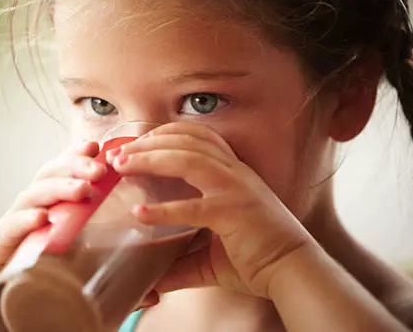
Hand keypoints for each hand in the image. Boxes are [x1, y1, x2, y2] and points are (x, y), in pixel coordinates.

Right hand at [0, 141, 107, 331]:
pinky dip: (26, 220)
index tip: (102, 147)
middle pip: (50, 174)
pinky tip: (43, 218)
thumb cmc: (36, 283)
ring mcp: (13, 227)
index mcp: (49, 208)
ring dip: (58, 188)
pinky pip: (11, 228)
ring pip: (33, 195)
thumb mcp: (77, 276)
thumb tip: (155, 293)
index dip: (79, 155)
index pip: (62, 171)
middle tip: (101, 169)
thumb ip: (116, 282)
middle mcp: (30, 210)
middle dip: (75, 166)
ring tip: (82, 190)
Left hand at [108, 122, 314, 299]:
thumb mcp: (213, 253)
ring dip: (150, 159)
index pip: (198, 137)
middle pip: (187, 140)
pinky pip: (193, 207)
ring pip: (188, 159)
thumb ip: (182, 260)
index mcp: (234, 174)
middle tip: (118, 154)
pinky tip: (138, 214)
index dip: (165, 134)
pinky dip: (163, 209)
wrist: (294, 272)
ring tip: (122, 167)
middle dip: (149, 142)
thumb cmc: (257, 260)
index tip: (137, 143)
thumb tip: (153, 279)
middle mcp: (235, 174)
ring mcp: (235, 189)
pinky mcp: (233, 213)